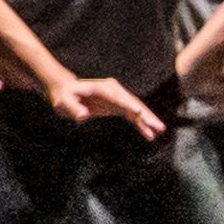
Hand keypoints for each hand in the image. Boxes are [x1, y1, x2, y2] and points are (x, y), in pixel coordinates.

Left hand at [45, 71, 162, 137]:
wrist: (66, 92)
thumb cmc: (64, 96)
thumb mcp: (64, 102)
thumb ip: (73, 109)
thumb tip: (83, 116)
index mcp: (104, 89)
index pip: (120, 98)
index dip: (129, 105)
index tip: (139, 112)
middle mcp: (114, 92)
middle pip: (134, 103)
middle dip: (146, 115)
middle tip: (158, 126)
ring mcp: (118, 99)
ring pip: (137, 110)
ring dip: (148, 120)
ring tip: (159, 131)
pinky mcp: (118, 106)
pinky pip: (133, 116)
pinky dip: (141, 124)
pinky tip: (149, 135)